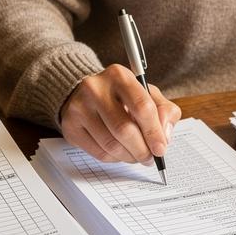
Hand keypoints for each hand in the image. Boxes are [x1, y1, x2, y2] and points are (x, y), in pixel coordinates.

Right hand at [59, 64, 180, 163]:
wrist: (84, 95)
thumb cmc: (122, 97)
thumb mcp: (148, 94)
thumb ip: (164, 110)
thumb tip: (164, 135)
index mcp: (119, 76)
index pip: (142, 107)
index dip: (154, 132)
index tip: (161, 149)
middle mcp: (95, 88)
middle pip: (124, 129)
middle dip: (142, 150)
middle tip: (150, 158)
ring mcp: (80, 108)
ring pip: (111, 145)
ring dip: (129, 157)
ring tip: (136, 156)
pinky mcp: (71, 126)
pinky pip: (98, 153)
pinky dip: (115, 159)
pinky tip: (120, 153)